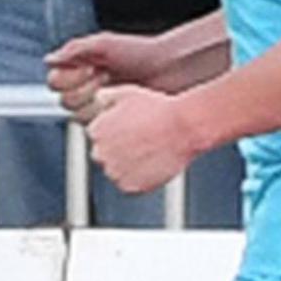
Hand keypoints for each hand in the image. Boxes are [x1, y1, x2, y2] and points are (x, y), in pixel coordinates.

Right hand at [45, 31, 172, 123]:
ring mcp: (99, 107)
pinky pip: (98, 129)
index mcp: (79, 69)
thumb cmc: (141, 53)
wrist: (171, 70)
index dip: (70, 77)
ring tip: (118, 91)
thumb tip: (49, 60)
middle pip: (66, 102)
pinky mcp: (112, 122)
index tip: (90, 67)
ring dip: (97, 105)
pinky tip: (124, 106)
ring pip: (80, 117)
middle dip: (85, 90)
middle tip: (106, 76)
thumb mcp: (106, 44)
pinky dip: (108, 117)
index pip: (55, 82)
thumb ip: (76, 49)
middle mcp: (86, 89)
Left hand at [86, 85, 203, 193]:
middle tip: (141, 142)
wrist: (183, 127)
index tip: (130, 130)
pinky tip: (154, 162)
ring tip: (150, 151)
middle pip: (104, 155)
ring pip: (117, 171)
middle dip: (118, 150)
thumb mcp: (129, 94)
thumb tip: (98, 98)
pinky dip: (139, 177)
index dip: (115, 132)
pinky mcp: (129, 186)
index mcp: (96, 130)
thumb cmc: (159, 109)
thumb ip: (107, 97)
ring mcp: (114, 171)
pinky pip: (130, 184)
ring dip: (128, 165)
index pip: (98, 136)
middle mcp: (100, 153)